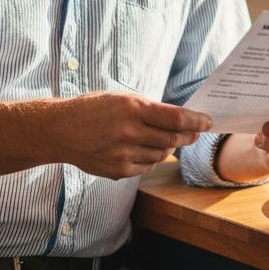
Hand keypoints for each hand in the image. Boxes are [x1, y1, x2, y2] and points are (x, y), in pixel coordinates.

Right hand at [53, 92, 211, 179]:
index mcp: (132, 108)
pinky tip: (144, 149)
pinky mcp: (117, 170)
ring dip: (168, 148)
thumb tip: (180, 120)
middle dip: (188, 136)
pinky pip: (146, 167)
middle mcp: (128, 132)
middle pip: (172, 139)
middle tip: (196, 133)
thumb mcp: (121, 99)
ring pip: (160, 155)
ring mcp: (123, 154)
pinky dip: (150, 159)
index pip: (175, 117)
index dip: (196, 121)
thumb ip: (149, 110)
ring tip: (165, 139)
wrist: (60, 130)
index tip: (207, 122)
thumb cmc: (93, 109)